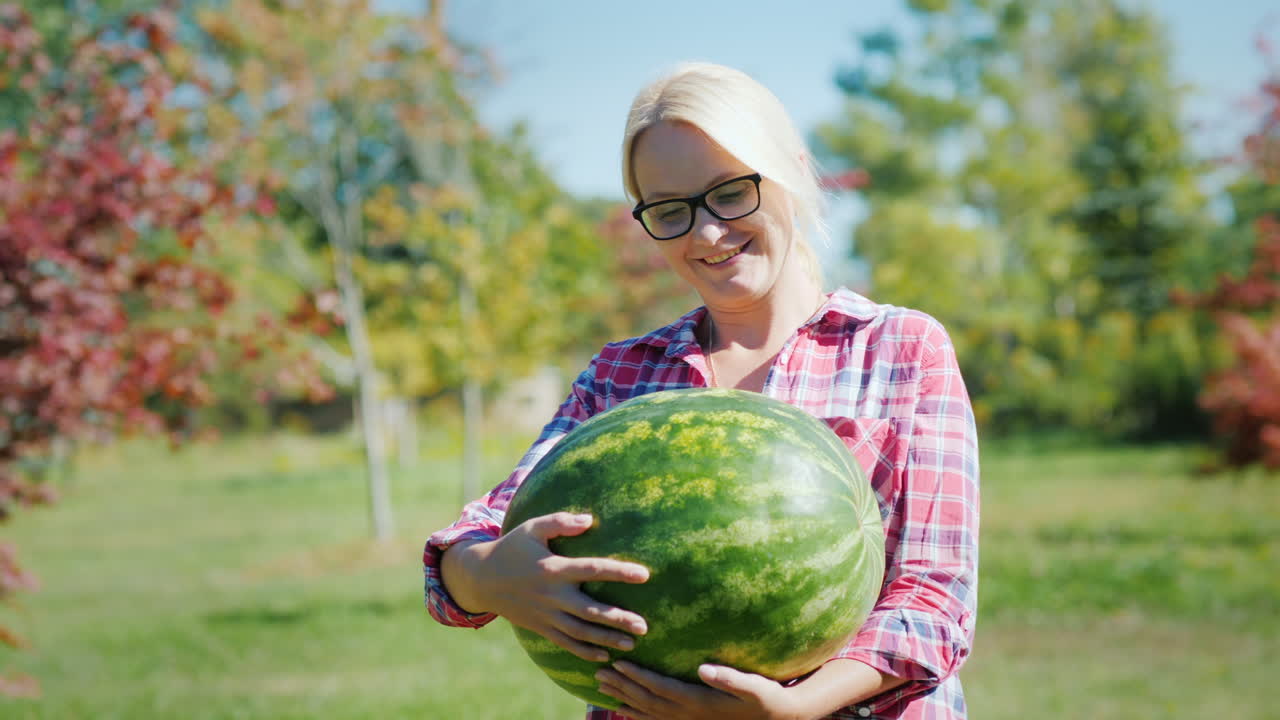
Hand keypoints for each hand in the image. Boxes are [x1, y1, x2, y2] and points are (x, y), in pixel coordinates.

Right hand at [452, 512, 649, 661]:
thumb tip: (590, 520)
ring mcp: (545, 614)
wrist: (481, 579)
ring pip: (580, 631)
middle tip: (645, 626)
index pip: (591, 570)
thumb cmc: (512, 548)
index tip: (644, 575)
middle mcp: (552, 595)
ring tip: (632, 642)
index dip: (618, 572)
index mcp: (553, 568)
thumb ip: (560, 522)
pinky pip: (565, 642)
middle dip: (617, 619)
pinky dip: (584, 650)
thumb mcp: (532, 528)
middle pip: (589, 610)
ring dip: (606, 638)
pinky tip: (605, 654)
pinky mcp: (540, 627)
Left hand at [595, 660, 804, 719]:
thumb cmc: (766, 699)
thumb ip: (731, 678)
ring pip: (647, 710)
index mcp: (699, 701)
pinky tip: (623, 706)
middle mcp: (688, 714)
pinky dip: (636, 712)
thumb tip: (704, 669)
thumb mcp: (755, 687)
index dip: (638, 676)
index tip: (619, 663)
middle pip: (647, 699)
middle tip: (599, 671)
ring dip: (623, 697)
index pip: (661, 688)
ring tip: (603, 684)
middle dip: (622, 685)